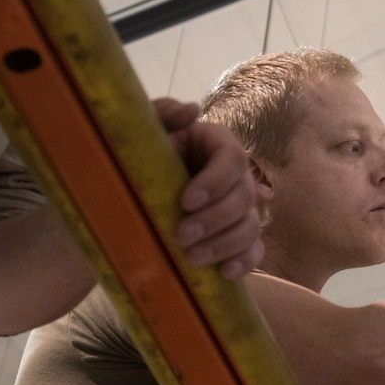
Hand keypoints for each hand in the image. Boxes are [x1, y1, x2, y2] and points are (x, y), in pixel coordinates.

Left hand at [155, 98, 262, 278]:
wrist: (130, 193)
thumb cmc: (139, 158)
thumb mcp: (146, 131)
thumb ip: (163, 113)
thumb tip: (192, 110)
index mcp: (218, 145)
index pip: (232, 160)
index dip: (215, 182)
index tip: (185, 201)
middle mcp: (236, 177)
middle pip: (244, 197)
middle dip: (215, 219)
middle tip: (181, 235)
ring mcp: (241, 209)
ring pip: (251, 227)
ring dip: (224, 244)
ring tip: (191, 258)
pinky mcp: (238, 237)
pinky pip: (254, 251)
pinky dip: (244, 262)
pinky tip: (224, 273)